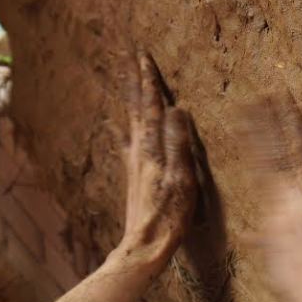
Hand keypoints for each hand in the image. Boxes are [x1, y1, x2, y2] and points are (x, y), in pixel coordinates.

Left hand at [117, 54, 197, 271]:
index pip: (152, 106)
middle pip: (137, 108)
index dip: (149, 80)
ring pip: (132, 121)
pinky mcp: (134, 176)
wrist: (144, 245)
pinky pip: (128, 141)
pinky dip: (127, 127)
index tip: (144, 55)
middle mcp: (139, 152)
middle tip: (129, 56)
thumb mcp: (181, 178)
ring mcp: (134, 163)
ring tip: (127, 81)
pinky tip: (120, 128)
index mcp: (152, 149)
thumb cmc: (168, 215)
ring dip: (130, 99)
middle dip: (135, 81)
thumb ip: (178, 143)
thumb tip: (178, 107)